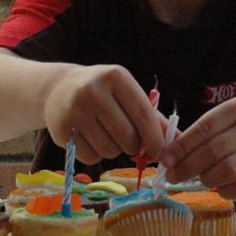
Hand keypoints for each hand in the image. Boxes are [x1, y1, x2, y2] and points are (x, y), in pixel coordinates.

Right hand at [42, 65, 165, 163]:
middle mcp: (93, 91)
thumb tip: (177, 139)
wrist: (57, 89)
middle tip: (130, 142)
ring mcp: (75, 111)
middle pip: (128, 137)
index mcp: (115, 77)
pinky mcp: (61, 130)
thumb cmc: (102, 93)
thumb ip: (151, 116)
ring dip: (114, 151)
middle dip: (134, 147)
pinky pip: (91, 158)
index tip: (159, 152)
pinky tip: (90, 139)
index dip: (155, 138)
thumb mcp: (126, 94)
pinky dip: (96, 155)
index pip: (143, 113)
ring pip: (110, 150)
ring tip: (106, 135)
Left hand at [160, 97, 235, 197]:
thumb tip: (173, 154)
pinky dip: (224, 190)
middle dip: (188, 166)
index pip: (205, 128)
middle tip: (173, 176)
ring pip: (227, 170)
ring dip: (206, 179)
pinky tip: (218, 187)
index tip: (166, 159)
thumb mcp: (232, 116)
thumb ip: (206, 131)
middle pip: (213, 151)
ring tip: (199, 179)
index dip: (182, 146)